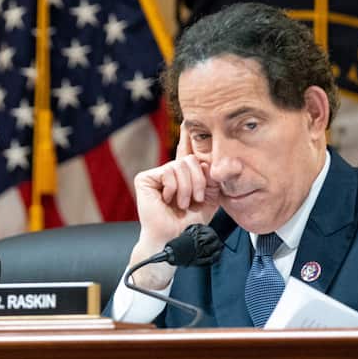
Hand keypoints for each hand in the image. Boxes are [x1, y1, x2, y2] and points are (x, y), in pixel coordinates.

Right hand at [127, 125, 221, 288]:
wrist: (175, 237)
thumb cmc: (190, 223)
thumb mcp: (209, 198)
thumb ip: (212, 178)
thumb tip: (211, 161)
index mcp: (183, 176)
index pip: (187, 152)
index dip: (187, 137)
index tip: (187, 121)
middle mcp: (168, 172)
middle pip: (190, 159)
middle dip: (198, 181)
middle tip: (194, 199)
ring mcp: (156, 175)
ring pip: (181, 166)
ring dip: (186, 188)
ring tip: (181, 203)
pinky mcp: (145, 178)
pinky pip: (168, 171)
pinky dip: (173, 188)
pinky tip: (167, 200)